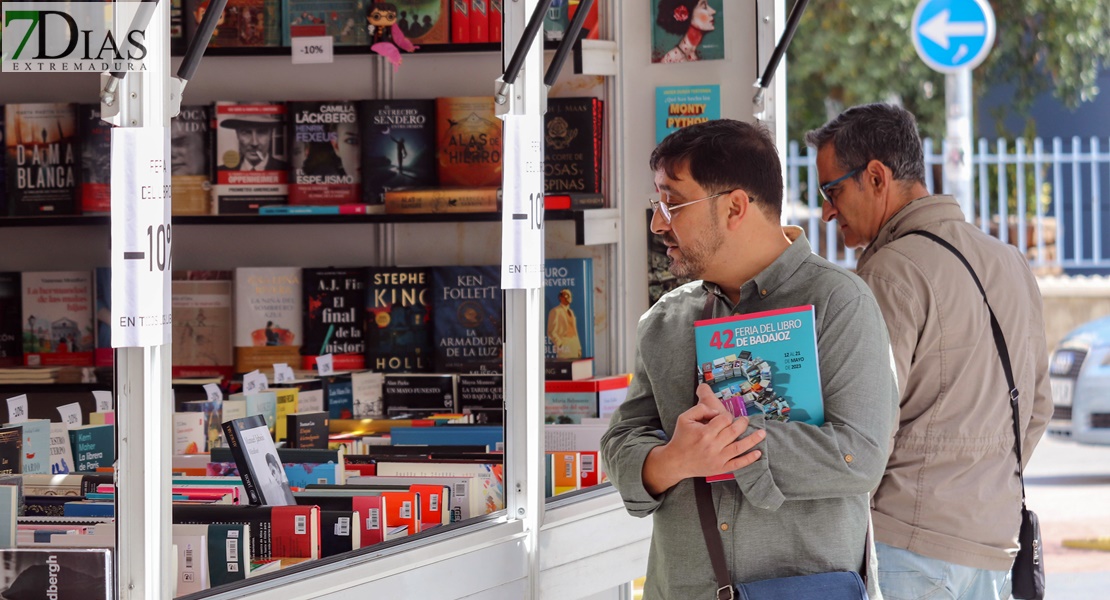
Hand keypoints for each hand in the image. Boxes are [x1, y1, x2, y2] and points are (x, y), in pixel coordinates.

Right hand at [642, 384, 764, 493]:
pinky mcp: (720, 468)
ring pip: (739, 447)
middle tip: (745, 420)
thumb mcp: (684, 418)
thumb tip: (716, 411)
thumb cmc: (681, 438)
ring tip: (762, 433)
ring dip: (753, 439)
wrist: (675, 461)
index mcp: (704, 432)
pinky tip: (758, 453)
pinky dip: (749, 459)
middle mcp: (712, 445)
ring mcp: (718, 458)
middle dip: (742, 423)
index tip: (724, 417)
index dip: (726, 415)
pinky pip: (737, 464)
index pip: (724, 419)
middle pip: (734, 431)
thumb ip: (700, 409)